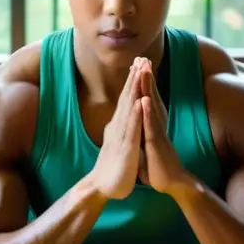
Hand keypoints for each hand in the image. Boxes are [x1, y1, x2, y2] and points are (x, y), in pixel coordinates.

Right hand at [88, 60, 143, 200]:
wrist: (102, 186)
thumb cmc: (113, 165)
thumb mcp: (119, 142)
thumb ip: (121, 129)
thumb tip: (123, 118)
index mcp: (120, 125)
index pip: (128, 99)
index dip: (133, 81)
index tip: (139, 63)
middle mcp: (119, 126)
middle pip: (128, 97)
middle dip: (134, 77)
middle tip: (140, 57)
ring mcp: (122, 135)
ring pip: (129, 108)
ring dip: (135, 89)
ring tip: (140, 71)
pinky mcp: (126, 148)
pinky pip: (132, 129)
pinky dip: (137, 114)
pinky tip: (141, 101)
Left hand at [136, 60, 190, 194]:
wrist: (172, 183)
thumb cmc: (160, 164)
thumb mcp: (150, 143)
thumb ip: (146, 130)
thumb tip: (140, 120)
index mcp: (153, 124)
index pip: (147, 99)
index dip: (142, 81)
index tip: (137, 64)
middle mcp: (157, 125)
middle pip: (150, 97)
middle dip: (146, 77)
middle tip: (142, 57)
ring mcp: (157, 134)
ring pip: (151, 107)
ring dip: (147, 88)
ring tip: (143, 70)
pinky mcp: (156, 145)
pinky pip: (151, 127)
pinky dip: (147, 114)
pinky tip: (144, 101)